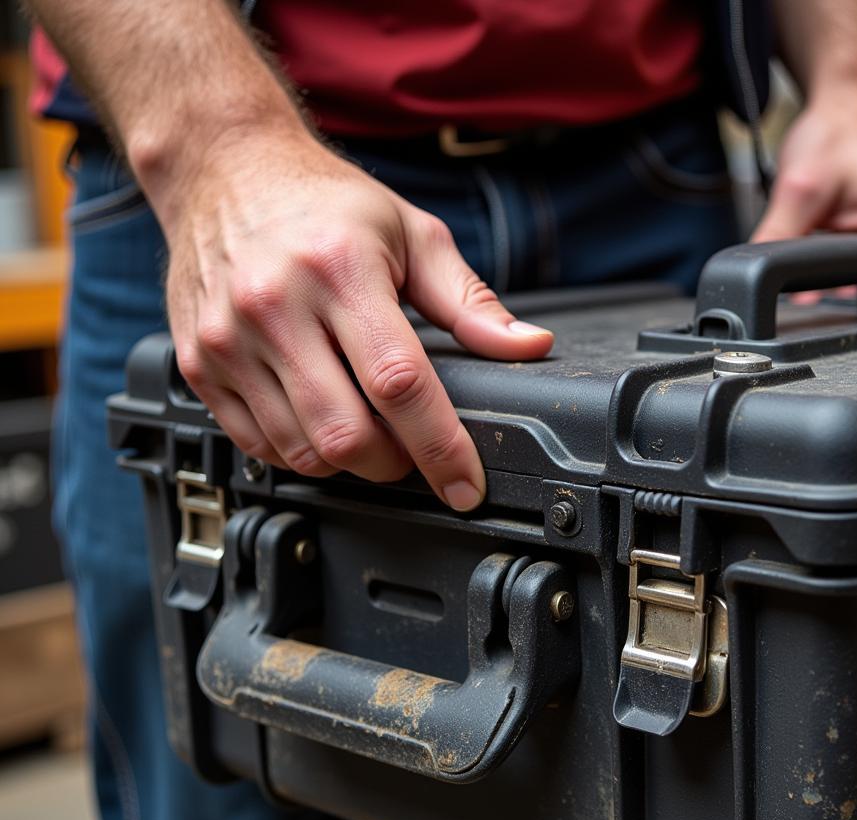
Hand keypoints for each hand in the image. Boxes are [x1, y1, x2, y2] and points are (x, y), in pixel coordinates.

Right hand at [151, 127, 552, 509]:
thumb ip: (470, 302)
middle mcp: (275, 305)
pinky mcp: (198, 363)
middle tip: (412, 453)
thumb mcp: (411, 234)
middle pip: (346, 434)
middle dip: (395, 465)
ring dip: (348, 464)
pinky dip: (299, 453)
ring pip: (301, 450)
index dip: (440, 447)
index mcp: (340, 269)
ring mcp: (227, 338)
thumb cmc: (324, 204)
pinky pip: (256, 444)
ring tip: (369, 435)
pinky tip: (319, 424)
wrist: (222, 169)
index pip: (400, 385)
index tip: (466, 484)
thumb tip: (529, 347)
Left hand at [752, 86, 856, 293]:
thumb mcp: (800, 188)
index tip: (838, 327)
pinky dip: (834, 280)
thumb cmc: (839, 131)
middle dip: (849, 311)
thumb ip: (777, 237)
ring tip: (807, 291)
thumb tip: (754, 277)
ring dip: (838, 295)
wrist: (845, 103)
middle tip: (811, 309)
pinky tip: (809, 280)